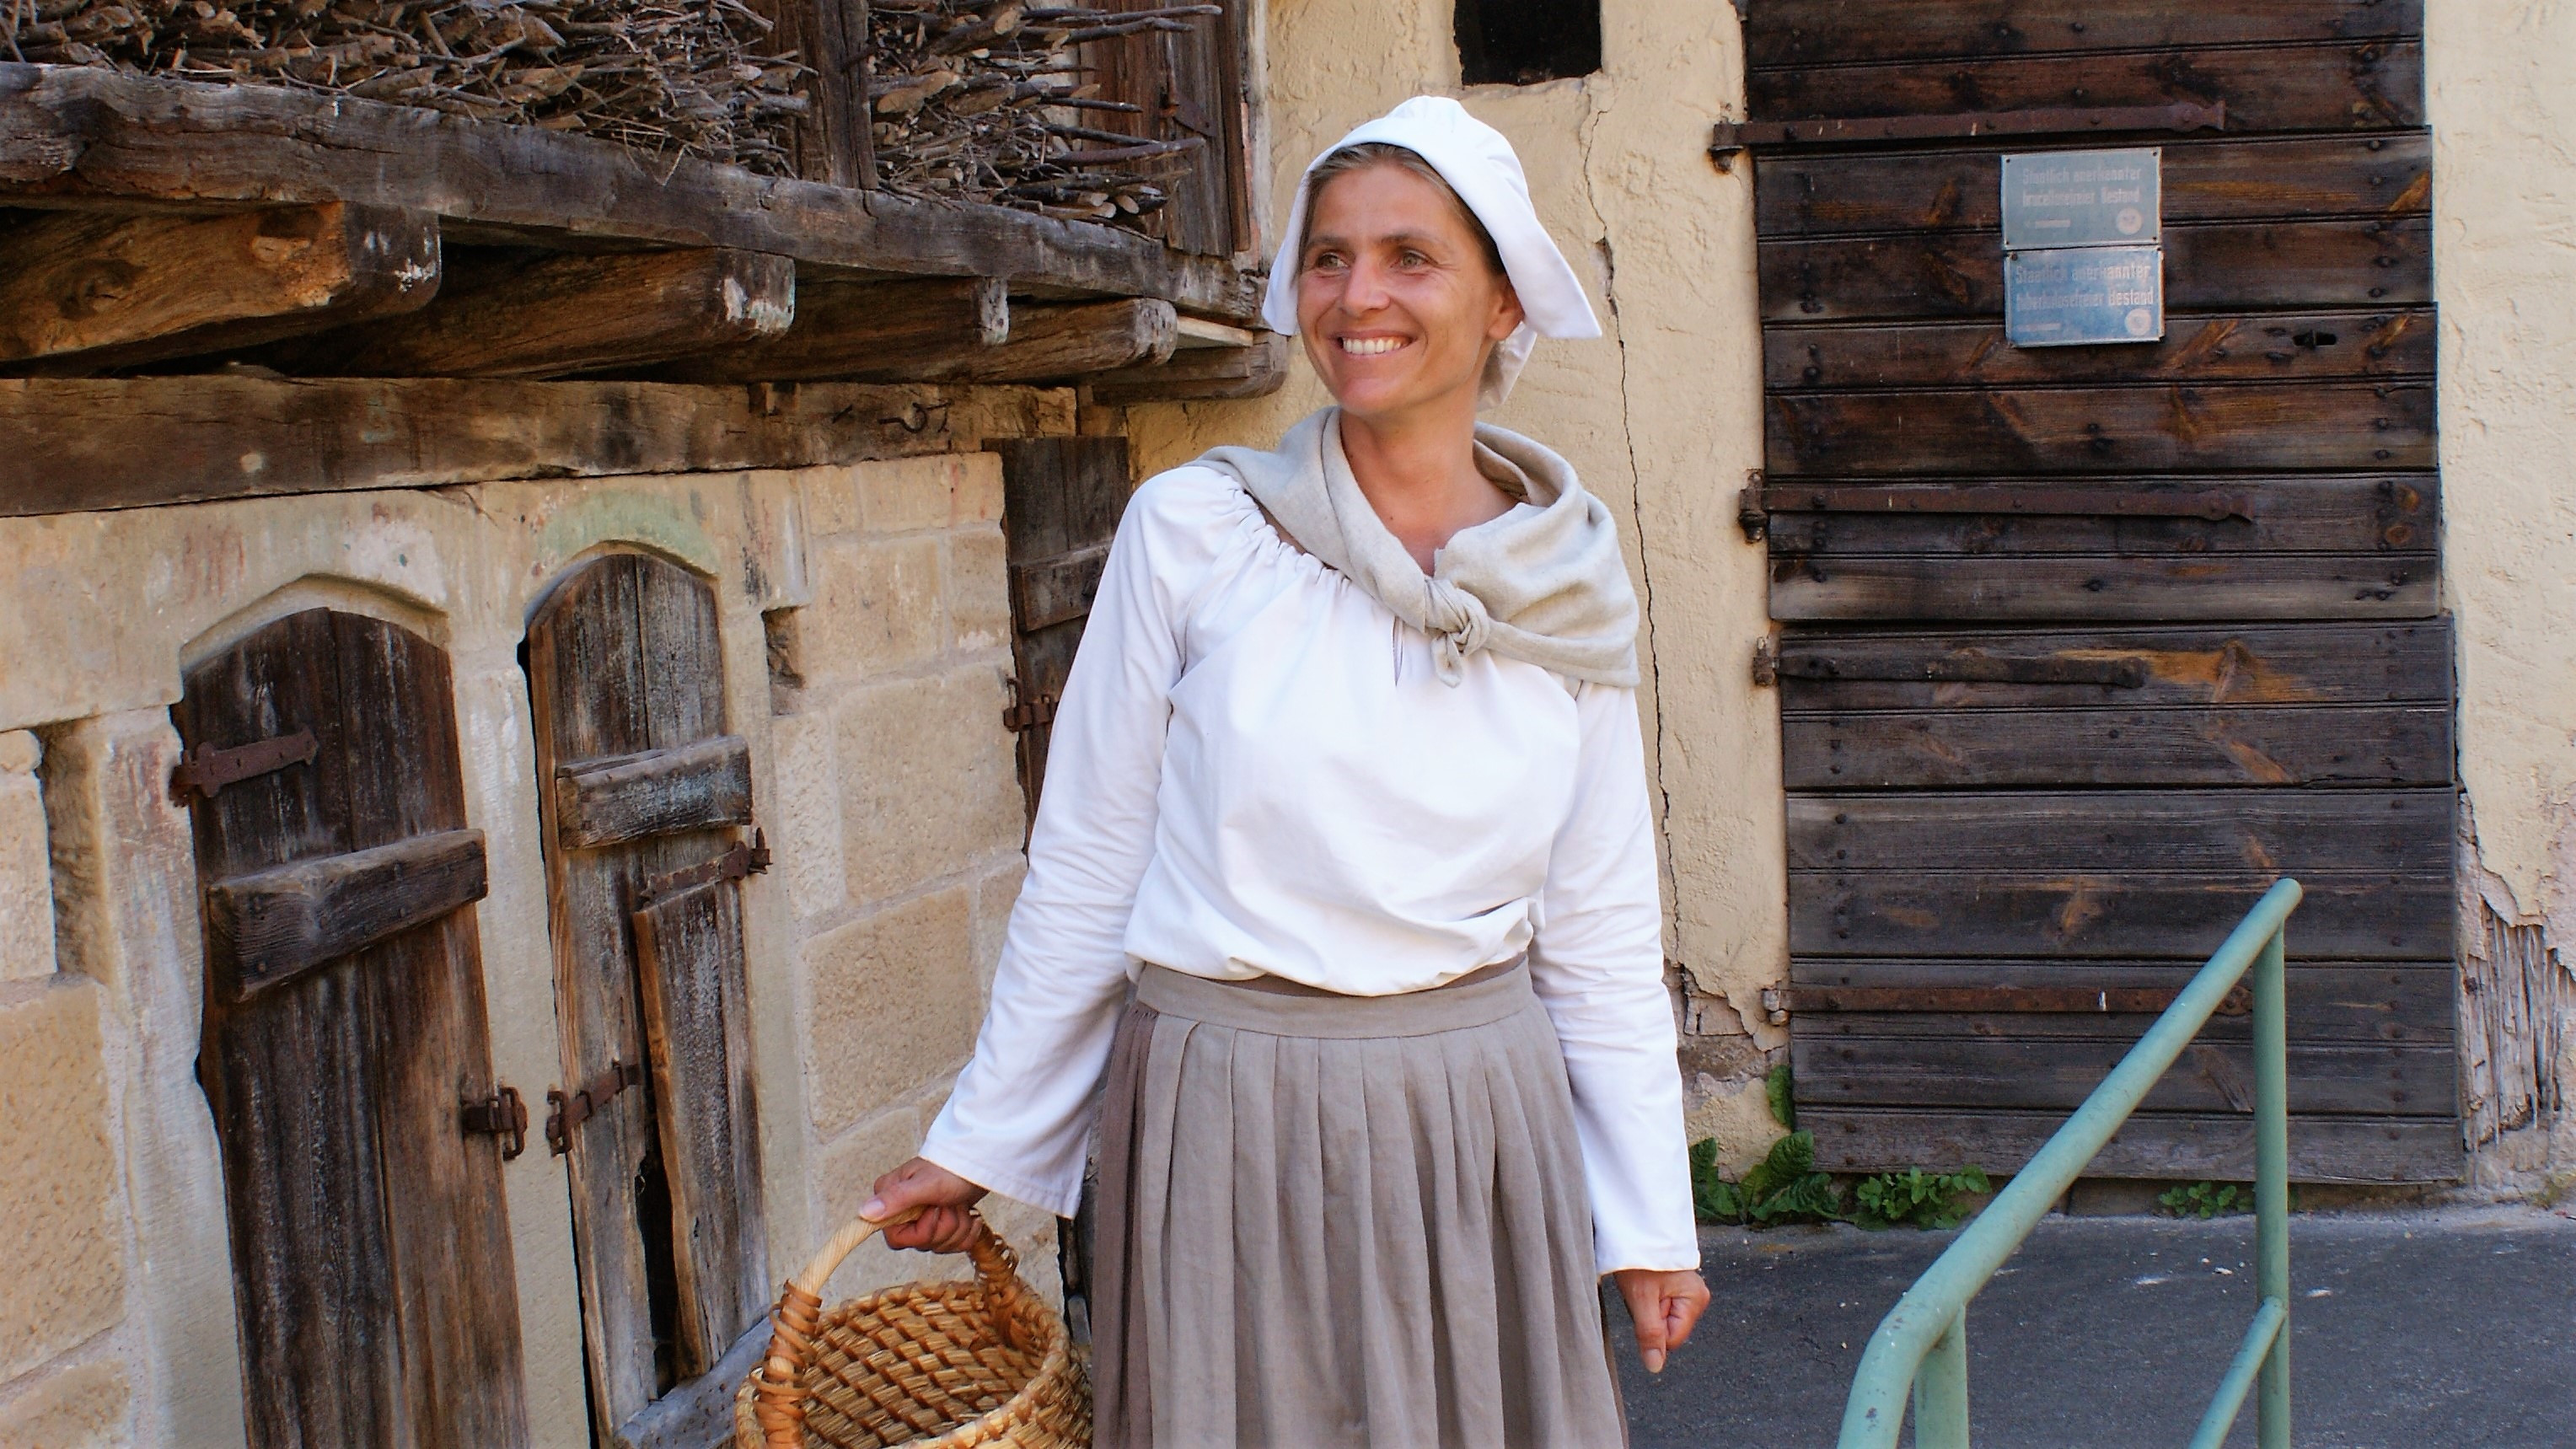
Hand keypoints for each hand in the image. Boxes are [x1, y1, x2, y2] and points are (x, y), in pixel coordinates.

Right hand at [864, 1157, 988, 1252]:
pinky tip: (970, 1214)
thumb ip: (895, 1199)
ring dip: (958, 1226)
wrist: (978, 1162)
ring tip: (959, 1204)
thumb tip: (864, 1213)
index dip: (920, 1232)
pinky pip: (954, 1245)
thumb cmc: (951, 1168)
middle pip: (922, 1244)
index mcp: (890, 1198)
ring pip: (940, 1245)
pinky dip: (967, 1231)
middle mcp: (902, 1210)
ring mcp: (923, 1218)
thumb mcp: (925, 1184)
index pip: (896, 1239)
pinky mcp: (942, 1223)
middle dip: (944, 1226)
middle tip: (949, 1202)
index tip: (933, 1211)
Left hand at [1613, 1267, 1709, 1373]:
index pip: (1672, 1339)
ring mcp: (1687, 1293)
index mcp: (1696, 1300)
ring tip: (1641, 1286)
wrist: (1633, 1229)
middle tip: (1642, 1291)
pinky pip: (1659, 1306)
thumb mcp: (1641, 1299)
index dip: (1653, 1328)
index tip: (1645, 1302)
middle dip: (1649, 1317)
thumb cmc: (1639, 1261)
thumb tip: (1655, 1367)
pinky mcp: (1676, 1288)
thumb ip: (1650, 1334)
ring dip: (1646, 1307)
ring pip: (1661, 1319)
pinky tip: (1643, 1284)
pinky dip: (1646, 1299)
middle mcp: (1696, 1297)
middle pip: (1667, 1329)